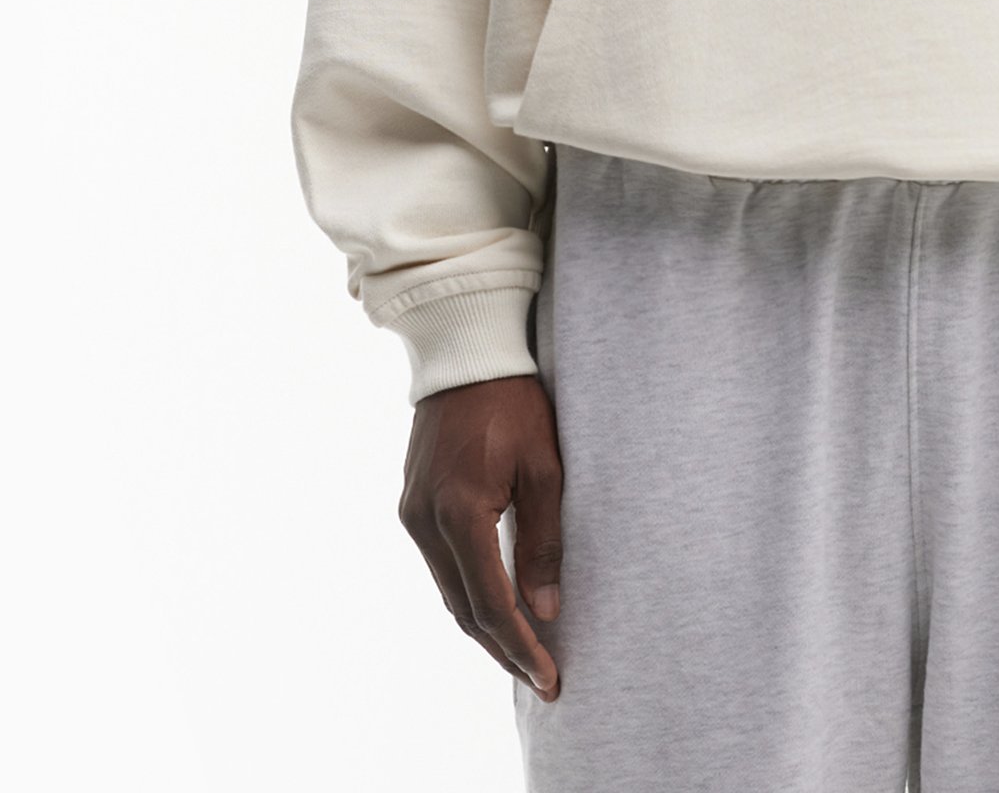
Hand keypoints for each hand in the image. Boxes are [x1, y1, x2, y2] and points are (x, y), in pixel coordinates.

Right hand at [399, 373, 564, 700]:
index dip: (522, 648)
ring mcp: (413, 514)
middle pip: (465, 609)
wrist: (464, 354)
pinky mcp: (412, 505)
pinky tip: (494, 606)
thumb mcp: (543, 468)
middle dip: (504, 649)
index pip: (492, 604)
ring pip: (449, 592)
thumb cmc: (514, 403)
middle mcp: (425, 522)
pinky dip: (468, 593)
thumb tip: (546, 610)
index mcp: (459, 514)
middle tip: (542, 679)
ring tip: (523, 654)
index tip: (550, 679)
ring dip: (485, 626)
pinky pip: (441, 566)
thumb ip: (544, 542)